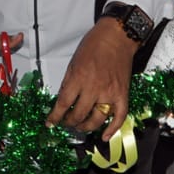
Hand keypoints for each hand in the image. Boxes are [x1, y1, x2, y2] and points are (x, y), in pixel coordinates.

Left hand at [45, 17, 136, 140]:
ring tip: (80, 126)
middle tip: (66, 123)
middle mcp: (94, 88)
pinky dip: (112, 129)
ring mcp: (109, 93)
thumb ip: (68, 82)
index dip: (55, 116)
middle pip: (79, 115)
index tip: (50, 123)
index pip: (63, 103)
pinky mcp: (123, 95)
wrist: (117, 37)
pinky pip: (119, 117)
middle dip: (69, 122)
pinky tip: (105, 136)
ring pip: (96, 120)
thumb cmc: (93, 46)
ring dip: (85, 127)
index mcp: (79, 78)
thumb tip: (63, 101)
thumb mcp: (73, 62)